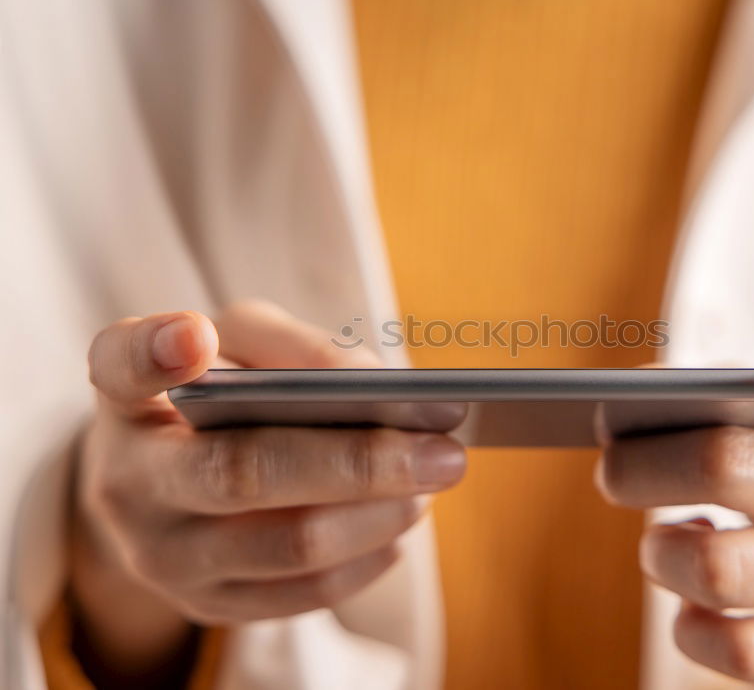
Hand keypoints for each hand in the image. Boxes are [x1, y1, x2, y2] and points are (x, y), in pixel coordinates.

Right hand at [71, 300, 465, 680]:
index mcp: (127, 394)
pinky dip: (366, 558)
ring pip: (289, 546)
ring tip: (435, 480)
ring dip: (380, 513)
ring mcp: (162, 557)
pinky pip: (301, 595)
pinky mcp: (206, 605)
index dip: (155, 352)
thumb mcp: (241, 344)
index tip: (195, 337)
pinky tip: (400, 525)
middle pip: (246, 474)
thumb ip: (295, 346)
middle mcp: (128, 482)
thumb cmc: (218, 394)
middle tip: (444, 450)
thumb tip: (376, 385)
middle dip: (360, 462)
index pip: (121, 365)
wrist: (167, 485)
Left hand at [597, 331, 753, 686]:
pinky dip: (690, 626)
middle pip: (725, 467)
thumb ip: (717, 390)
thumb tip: (629, 404)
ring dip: (659, 555)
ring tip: (658, 543)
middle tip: (612, 471)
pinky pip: (737, 650)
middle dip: (638, 469)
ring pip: (717, 570)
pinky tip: (693, 602)